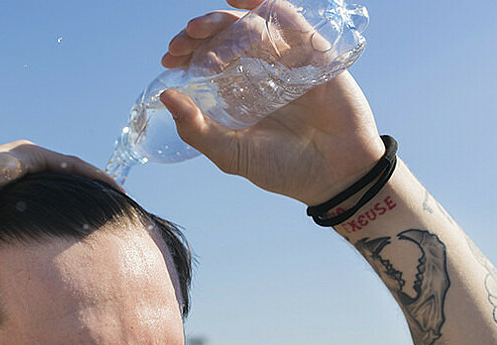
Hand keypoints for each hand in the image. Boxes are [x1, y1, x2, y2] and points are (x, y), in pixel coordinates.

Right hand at [0, 141, 112, 272]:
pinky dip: (90, 173)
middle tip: (114, 215)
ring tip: (123, 197)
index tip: (88, 232)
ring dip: (96, 183)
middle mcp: (14, 174)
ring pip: (69, 171)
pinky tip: (112, 185)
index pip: (44, 202)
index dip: (69, 214)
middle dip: (88, 197)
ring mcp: (18, 162)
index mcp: (2, 194)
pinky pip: (65, 164)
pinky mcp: (21, 157)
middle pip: (62, 183)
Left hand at [159, 3, 384, 204]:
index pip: (209, 60)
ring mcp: (287, 60)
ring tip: (197, 30)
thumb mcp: (230, 152)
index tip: (169, 56)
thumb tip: (164, 96)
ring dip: (222, 21)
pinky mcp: (313, 53)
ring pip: (251, 24)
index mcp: (240, 92)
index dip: (188, 53)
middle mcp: (261, 72)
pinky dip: (262, 5)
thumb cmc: (282, 168)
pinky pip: (287, 19)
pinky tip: (240, 2)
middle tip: (180, 42)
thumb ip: (196, 129)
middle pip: (226, 37)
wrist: (332, 175)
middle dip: (199, 34)